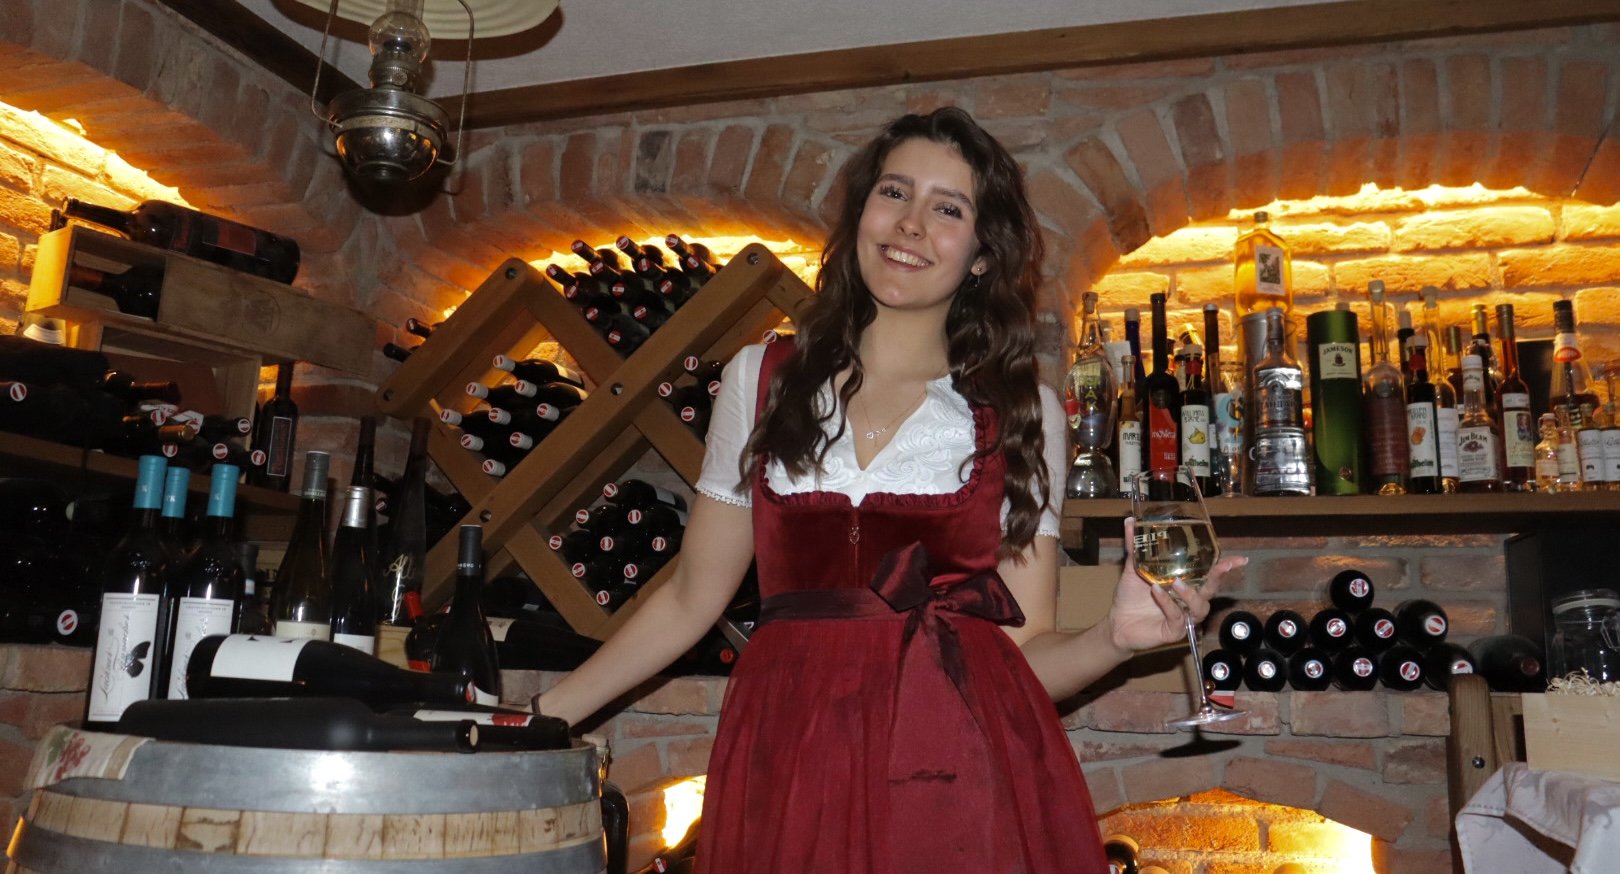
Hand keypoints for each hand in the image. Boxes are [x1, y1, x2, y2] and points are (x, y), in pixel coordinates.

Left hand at [1104, 517, 1247, 654]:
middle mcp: (1189, 600)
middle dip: (1219, 577)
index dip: (1226, 567)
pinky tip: (1156, 591)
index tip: (1240, 559)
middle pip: (1211, 589)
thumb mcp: (1133, 569)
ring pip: (1199, 606)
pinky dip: (1167, 603)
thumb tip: (1130, 521)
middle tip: (1222, 566)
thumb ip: (1135, 548)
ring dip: (1190, 593)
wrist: (1116, 623)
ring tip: (1176, 582)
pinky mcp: (1174, 631)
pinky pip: (1177, 617)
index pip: (1210, 574)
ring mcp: (1184, 617)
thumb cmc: (1130, 597)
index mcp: (1186, 584)